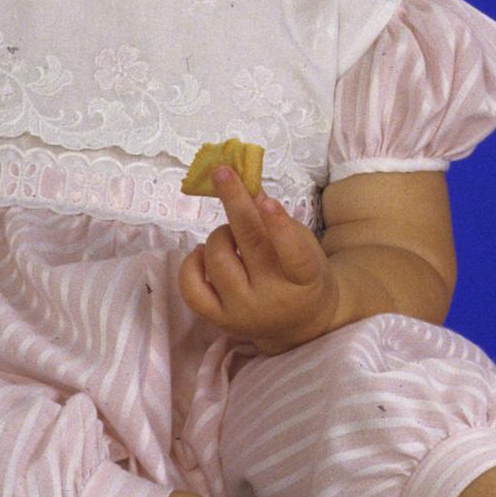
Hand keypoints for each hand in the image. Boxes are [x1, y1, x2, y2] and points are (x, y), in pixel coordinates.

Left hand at [177, 166, 344, 352]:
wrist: (301, 323)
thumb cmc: (301, 274)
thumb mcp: (302, 244)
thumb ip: (273, 215)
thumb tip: (245, 179)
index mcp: (304, 278)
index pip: (293, 254)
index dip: (279, 227)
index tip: (267, 202)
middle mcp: (273, 298)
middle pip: (249, 243)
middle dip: (234, 201)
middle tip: (222, 173)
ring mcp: (244, 311)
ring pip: (217, 258)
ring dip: (219, 234)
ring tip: (229, 236)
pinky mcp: (219, 320)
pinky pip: (191, 287)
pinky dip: (192, 263)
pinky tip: (203, 253)